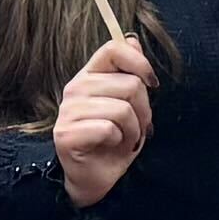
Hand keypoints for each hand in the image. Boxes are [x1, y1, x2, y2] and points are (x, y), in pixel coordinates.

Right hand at [52, 37, 153, 199]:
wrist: (95, 179)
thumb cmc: (114, 142)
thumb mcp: (129, 105)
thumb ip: (129, 72)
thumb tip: (132, 39)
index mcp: (89, 76)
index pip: (113, 49)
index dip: (139, 62)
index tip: (152, 83)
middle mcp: (75, 89)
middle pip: (129, 84)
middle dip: (144, 110)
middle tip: (138, 127)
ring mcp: (68, 111)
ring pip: (122, 109)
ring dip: (133, 130)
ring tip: (125, 139)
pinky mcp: (66, 134)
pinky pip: (109, 128)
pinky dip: (119, 141)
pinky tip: (112, 147)